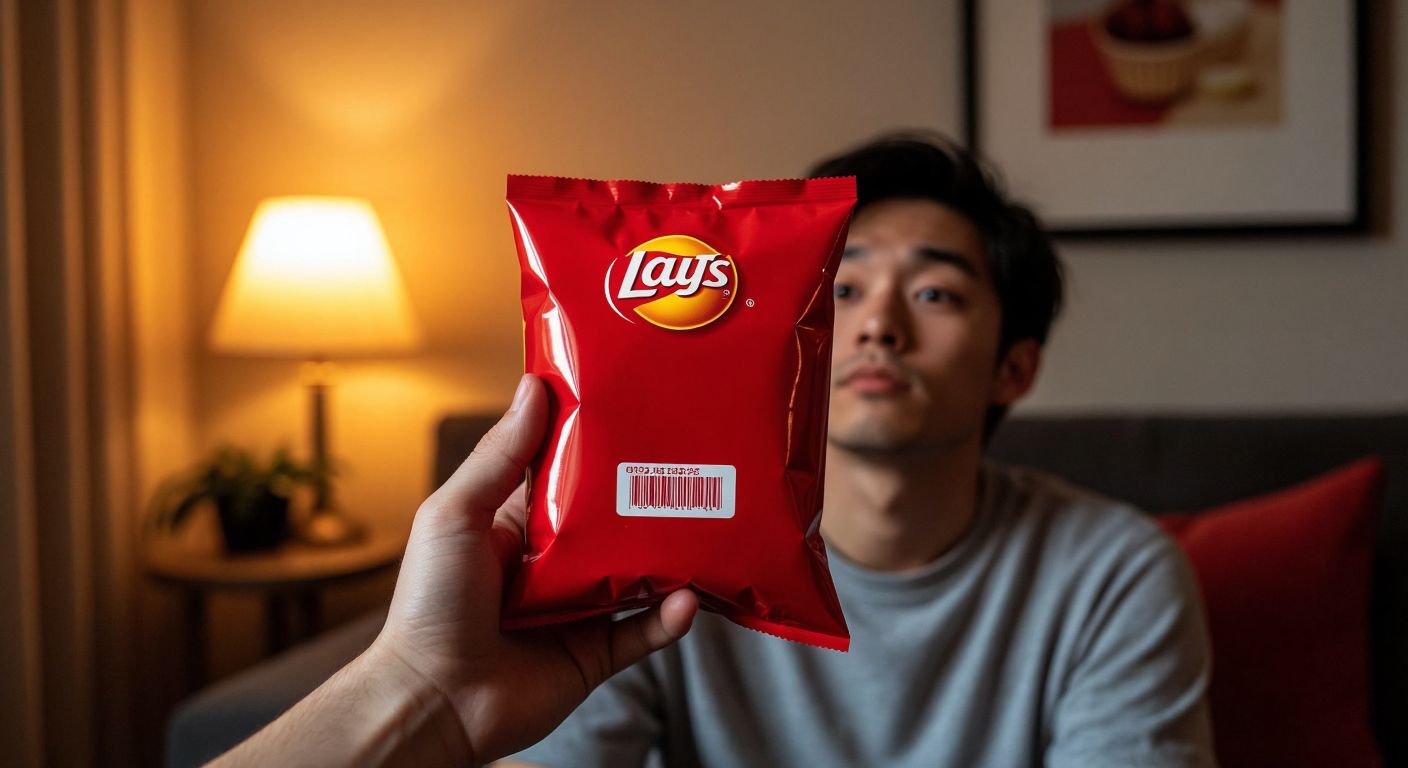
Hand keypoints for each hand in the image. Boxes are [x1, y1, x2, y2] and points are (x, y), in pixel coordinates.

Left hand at [370, 374, 698, 763]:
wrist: (431, 698)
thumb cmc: (429, 603)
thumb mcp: (456, 512)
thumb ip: (500, 456)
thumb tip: (534, 387)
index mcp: (518, 524)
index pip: (569, 474)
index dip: (600, 444)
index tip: (639, 407)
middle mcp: (553, 564)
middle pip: (615, 521)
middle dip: (650, 497)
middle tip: (693, 463)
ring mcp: (577, 610)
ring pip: (641, 575)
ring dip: (674, 555)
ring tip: (707, 527)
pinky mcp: (595, 654)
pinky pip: (645, 632)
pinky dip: (671, 618)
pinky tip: (690, 598)